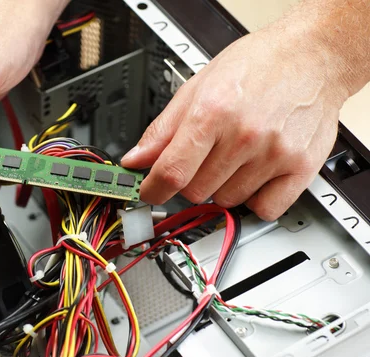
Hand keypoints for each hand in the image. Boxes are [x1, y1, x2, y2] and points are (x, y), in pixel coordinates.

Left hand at [122, 24, 350, 220]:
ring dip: (223, 187)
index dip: (153, 189)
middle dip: (191, 180)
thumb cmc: (257, 65)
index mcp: (212, 112)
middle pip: (196, 191)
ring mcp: (274, 154)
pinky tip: (255, 175)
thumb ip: (163, 129)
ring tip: (236, 156)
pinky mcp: (301, 167)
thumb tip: (136, 160)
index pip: (171, 171)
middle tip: (203, 158)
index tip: (149, 192)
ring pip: (227, 200)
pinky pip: (265, 209)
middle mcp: (244, 135)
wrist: (313, 55)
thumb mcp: (198, 86)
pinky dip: (256, 200)